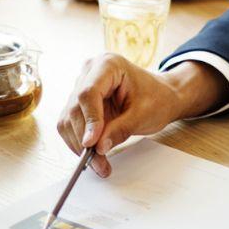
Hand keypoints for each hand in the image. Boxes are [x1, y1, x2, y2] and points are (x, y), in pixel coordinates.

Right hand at [57, 56, 225, 176]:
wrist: (161, 96)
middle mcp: (89, 72)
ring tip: (100, 164)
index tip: (92, 144)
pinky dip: (79, 142)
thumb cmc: (156, 98)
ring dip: (79, 145)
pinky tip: (94, 155)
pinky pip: (70, 125)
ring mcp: (81, 86)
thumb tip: (98, 147)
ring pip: (68, 119)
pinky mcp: (79, 103)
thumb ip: (120, 129)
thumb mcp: (144, 115)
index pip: (88, 93)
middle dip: (84, 139)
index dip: (89, 120)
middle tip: (99, 163)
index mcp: (108, 64)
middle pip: (75, 108)